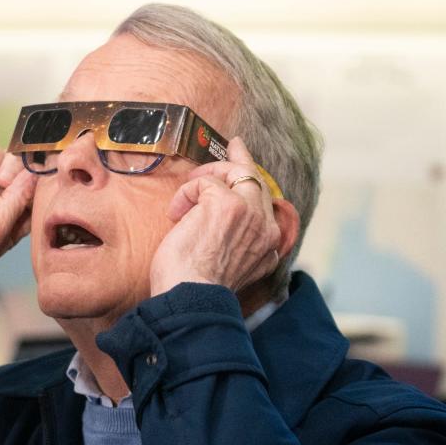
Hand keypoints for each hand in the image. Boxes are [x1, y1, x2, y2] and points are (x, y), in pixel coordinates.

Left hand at [149, 137, 294, 296]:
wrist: (191, 299)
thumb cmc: (197, 289)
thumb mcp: (230, 267)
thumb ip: (240, 246)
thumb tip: (226, 231)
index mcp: (269, 246)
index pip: (265, 204)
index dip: (252, 181)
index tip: (244, 159)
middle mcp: (266, 227)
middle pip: (256, 181)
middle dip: (240, 161)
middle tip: (235, 145)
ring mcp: (249, 213)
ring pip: (236, 174)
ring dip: (207, 177)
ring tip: (187, 194)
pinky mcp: (226, 204)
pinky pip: (205, 183)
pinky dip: (186, 194)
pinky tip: (176, 214)